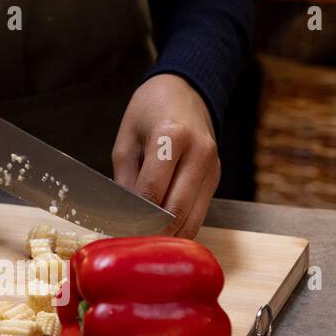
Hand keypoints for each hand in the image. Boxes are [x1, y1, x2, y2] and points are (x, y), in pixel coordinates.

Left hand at [111, 74, 219, 238]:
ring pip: (192, 219)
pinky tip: (163, 231)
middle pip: (176, 210)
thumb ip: (126, 182)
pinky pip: (199, 213)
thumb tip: (124, 220)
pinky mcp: (216, 178)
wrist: (186, 91)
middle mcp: (199, 152)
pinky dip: (181, 227)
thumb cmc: (150, 111)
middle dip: (152, 233)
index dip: (135, 217)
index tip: (119, 232)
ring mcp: (212, 167)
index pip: (152, 191)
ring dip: (169, 236)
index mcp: (172, 136)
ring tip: (146, 242)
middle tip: (131, 244)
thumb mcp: (127, 141)